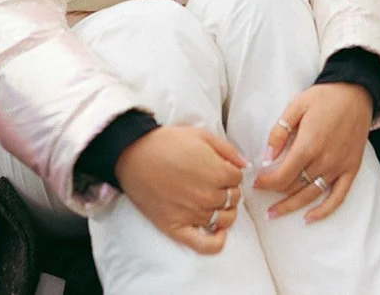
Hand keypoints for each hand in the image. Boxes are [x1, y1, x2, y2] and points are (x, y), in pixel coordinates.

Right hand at [113, 126, 246, 253]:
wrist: (134, 155)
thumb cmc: (167, 143)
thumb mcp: (202, 135)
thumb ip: (228, 150)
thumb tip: (245, 165)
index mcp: (218, 173)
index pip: (238, 179)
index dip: (230, 172)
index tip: (220, 168)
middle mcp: (209, 196)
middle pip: (233, 199)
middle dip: (228, 189)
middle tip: (213, 181)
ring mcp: (194, 214)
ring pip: (225, 219)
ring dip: (224, 210)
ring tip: (212, 200)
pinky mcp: (177, 227)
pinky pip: (205, 244)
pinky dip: (217, 242)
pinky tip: (218, 232)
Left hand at [252, 82, 372, 222]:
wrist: (356, 92)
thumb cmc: (324, 97)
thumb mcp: (296, 106)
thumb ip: (279, 132)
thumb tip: (267, 157)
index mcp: (308, 145)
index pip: (282, 175)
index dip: (266, 183)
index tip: (256, 183)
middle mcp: (324, 160)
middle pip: (294, 187)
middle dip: (274, 193)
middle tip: (261, 194)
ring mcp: (339, 167)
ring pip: (311, 195)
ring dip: (292, 206)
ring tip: (275, 213)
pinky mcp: (351, 169)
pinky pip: (338, 197)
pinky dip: (324, 211)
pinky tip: (310, 218)